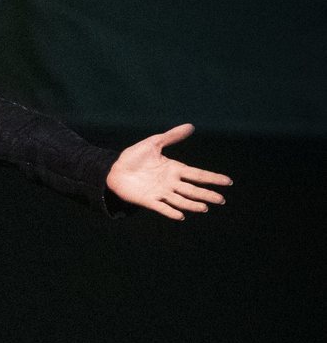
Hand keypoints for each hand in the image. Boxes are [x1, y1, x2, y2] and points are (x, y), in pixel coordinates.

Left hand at [106, 123, 231, 219]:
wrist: (115, 170)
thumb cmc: (134, 157)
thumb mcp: (154, 143)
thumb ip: (172, 136)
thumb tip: (191, 126)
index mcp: (174, 169)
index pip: (198, 174)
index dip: (212, 178)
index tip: (228, 182)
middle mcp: (170, 182)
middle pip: (193, 189)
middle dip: (207, 194)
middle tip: (222, 200)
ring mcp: (160, 192)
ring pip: (181, 200)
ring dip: (192, 204)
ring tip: (205, 208)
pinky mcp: (149, 200)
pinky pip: (162, 207)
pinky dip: (171, 211)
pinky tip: (181, 216)